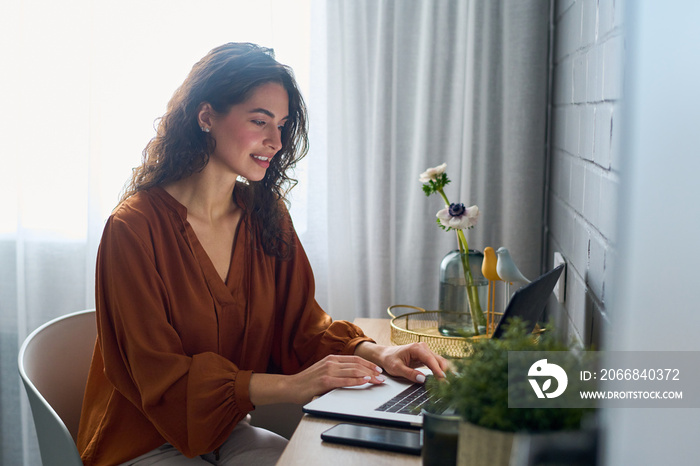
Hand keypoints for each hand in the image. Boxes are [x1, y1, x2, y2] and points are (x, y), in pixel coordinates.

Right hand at [250, 354, 385, 405]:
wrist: (290, 387)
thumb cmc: (307, 382)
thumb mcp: (323, 371)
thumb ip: (336, 371)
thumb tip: (353, 375)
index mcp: (331, 358)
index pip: (355, 359)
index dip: (368, 364)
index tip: (378, 370)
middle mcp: (331, 362)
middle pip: (357, 364)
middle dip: (372, 370)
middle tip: (382, 376)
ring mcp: (328, 370)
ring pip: (354, 370)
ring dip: (369, 375)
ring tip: (378, 380)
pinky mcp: (325, 381)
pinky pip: (345, 380)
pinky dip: (357, 380)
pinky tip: (365, 381)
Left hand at [354, 342, 448, 383]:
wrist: (385, 355)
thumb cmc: (389, 359)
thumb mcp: (397, 368)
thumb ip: (409, 373)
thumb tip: (422, 378)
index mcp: (416, 348)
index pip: (430, 359)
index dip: (437, 370)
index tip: (442, 379)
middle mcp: (423, 348)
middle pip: (438, 360)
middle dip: (443, 372)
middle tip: (447, 385)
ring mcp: (425, 352)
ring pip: (439, 362)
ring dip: (443, 372)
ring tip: (446, 384)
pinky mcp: (426, 357)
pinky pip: (435, 364)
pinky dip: (439, 371)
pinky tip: (442, 380)